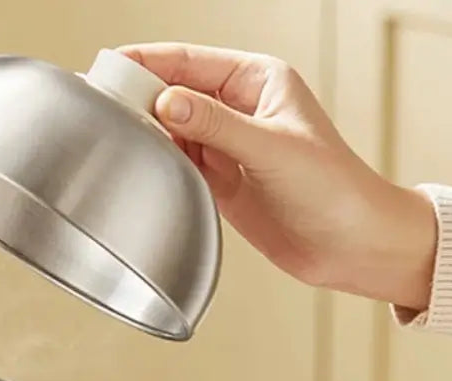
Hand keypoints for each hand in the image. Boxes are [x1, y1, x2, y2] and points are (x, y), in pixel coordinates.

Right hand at [118, 43, 436, 311]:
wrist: (353, 247)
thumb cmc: (334, 189)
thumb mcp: (272, 148)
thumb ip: (216, 124)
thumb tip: (165, 102)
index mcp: (258, 81)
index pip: (189, 62)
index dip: (147, 63)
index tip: (108, 70)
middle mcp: (240, 109)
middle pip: (174, 94)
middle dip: (138, 98)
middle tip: (99, 109)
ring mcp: (229, 147)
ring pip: (173, 131)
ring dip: (146, 135)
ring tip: (112, 140)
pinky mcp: (222, 184)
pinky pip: (180, 165)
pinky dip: (159, 165)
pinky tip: (140, 168)